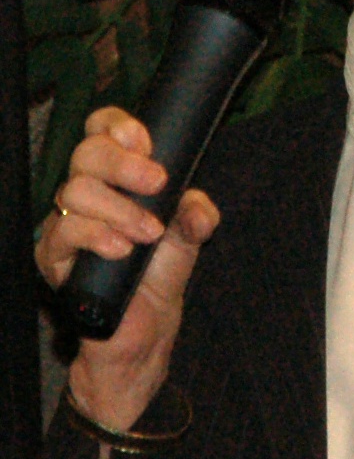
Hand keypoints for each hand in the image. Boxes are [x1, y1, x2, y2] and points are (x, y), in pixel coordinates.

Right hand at [40, 107, 218, 434]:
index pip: (101, 130)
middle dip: (124, 163)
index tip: (147, 141)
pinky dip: (97, 235)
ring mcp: (66, 223)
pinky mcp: (53, 257)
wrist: (145, 332)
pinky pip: (65, 231)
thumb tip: (195, 207)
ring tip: (148, 233)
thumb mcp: (188, 239)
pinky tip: (121, 250)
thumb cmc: (159, 276)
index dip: (118, 126)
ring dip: (119, 208)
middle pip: (86, 153)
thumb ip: (195, 214)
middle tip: (157, 182)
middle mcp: (87, 194)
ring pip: (75, 190)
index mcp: (117, 178)